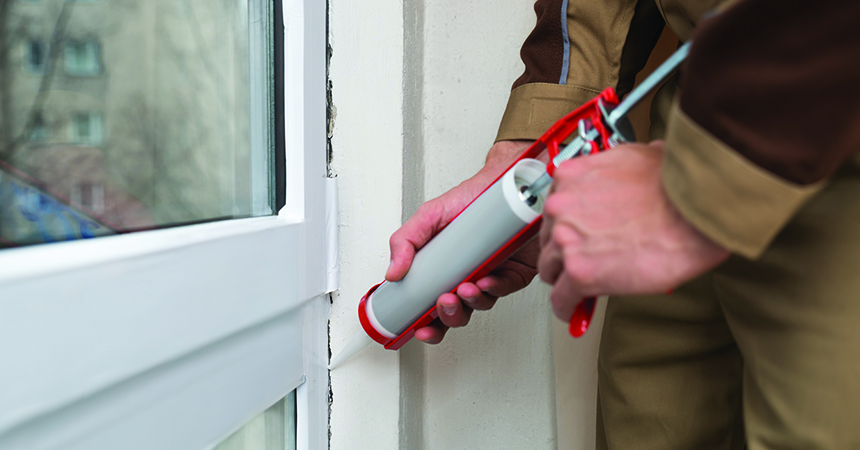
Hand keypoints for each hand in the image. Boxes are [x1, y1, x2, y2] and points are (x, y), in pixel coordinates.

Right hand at [386, 140, 540, 343]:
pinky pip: (505, 288)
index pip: (431, 304)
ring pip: (480, 304)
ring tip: (464, 289)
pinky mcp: (515, 271)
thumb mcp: (429, 216)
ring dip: (470, 303)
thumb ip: (406, 241)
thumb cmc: (470, 197)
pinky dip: (495, 289)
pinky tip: (486, 282)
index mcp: (444, 269)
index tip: (417, 327)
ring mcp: (491, 274)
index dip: (425, 321)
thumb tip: (392, 273)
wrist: (503, 181)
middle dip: (448, 316)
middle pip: (456, 312)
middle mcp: (467, 274)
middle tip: (443, 303)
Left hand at [538, 141, 728, 321]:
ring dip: (565, 279)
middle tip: (585, 262)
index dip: (568, 227)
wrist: (696, 210)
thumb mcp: (644, 157)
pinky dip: (568, 308)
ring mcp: (566, 240)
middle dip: (566, 252)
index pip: (555, 209)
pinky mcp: (580, 273)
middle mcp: (561, 206)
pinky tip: (577, 310)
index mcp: (571, 177)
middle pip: (548, 239)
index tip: (577, 237)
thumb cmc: (677, 187)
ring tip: (581, 288)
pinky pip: (562, 299)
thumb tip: (641, 164)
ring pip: (550, 270)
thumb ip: (624, 165)